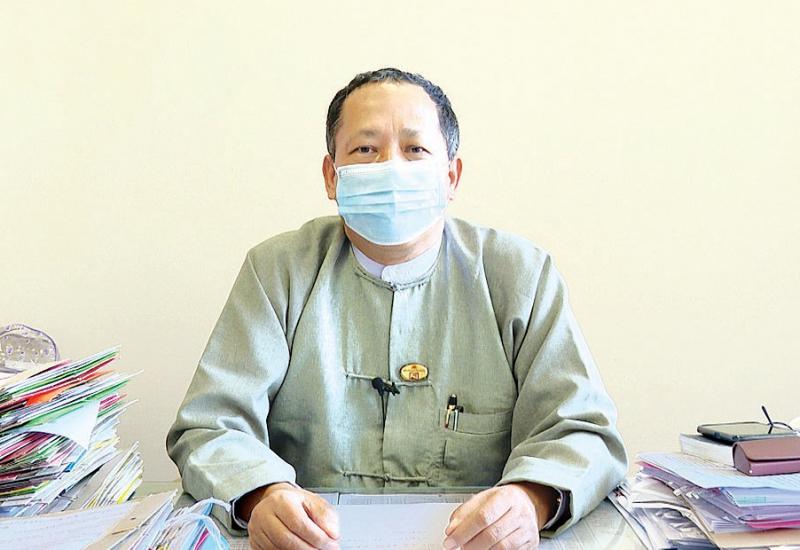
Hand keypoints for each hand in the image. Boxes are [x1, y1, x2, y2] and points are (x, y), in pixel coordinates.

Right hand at [244, 483, 339, 549]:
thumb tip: (332, 532)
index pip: (299, 524)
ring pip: (278, 549)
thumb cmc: (295, 503)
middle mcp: (264, 514)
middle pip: (288, 540)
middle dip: (310, 549)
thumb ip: (325, 515)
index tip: (332, 544)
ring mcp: (256, 530)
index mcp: (280, 500)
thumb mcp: (313, 501)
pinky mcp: (254, 542)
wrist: (274, 502)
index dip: (318, 537)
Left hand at [442, 483, 556, 549]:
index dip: (464, 532)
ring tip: (470, 548)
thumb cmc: (502, 501)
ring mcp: (527, 529)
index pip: (482, 517)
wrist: (527, 502)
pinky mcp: (531, 543)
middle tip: (460, 546)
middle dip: (470, 544)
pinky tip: (485, 549)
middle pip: (491, 534)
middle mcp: (519, 513)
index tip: (450, 540)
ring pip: (501, 547)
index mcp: (505, 497)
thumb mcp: (481, 499)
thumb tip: (451, 530)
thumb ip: (464, 513)